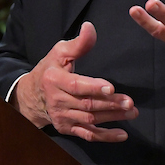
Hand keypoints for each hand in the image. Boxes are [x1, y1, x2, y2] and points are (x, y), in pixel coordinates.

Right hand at [12, 22, 137, 141]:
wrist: (31, 96)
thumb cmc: (49, 70)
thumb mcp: (59, 52)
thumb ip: (78, 43)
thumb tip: (90, 28)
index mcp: (54, 80)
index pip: (76, 85)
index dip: (94, 87)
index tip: (111, 87)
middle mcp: (57, 101)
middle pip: (87, 104)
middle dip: (110, 104)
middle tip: (130, 103)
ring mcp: (62, 117)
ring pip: (90, 120)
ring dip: (112, 118)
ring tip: (132, 113)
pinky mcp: (67, 128)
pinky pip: (87, 135)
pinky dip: (105, 137)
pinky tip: (122, 134)